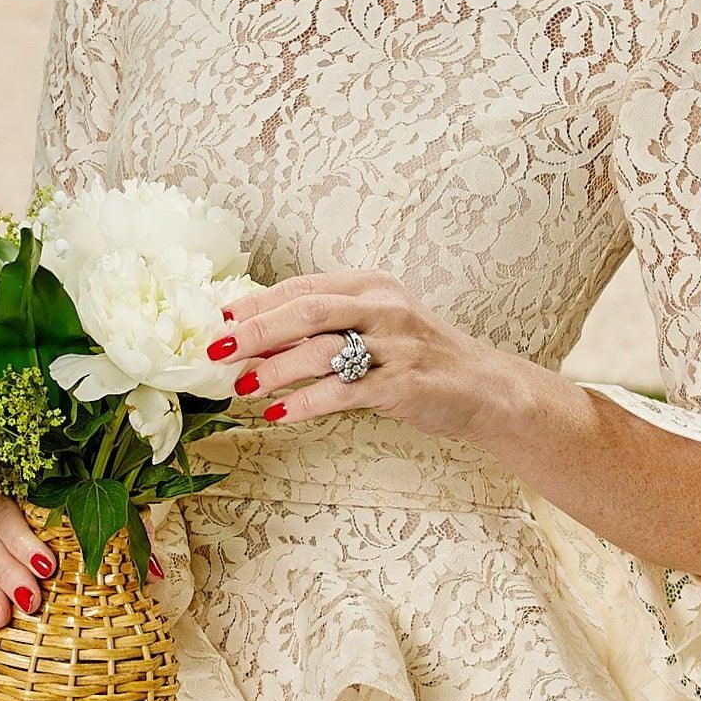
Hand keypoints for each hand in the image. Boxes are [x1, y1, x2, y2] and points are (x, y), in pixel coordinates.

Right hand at [0, 494, 161, 652]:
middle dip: (7, 575)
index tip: (46, 564)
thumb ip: (126, 525)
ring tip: (0, 623)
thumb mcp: (97, 495)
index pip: (4, 513)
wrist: (23, 478)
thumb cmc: (65, 489)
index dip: (21, 540)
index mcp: (4, 485)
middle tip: (30, 600)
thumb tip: (155, 571)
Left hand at [204, 270, 513, 442]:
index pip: (301, 288)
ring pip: (322, 352)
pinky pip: (345, 393)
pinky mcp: (404, 384)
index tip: (220, 319)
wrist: (484, 388)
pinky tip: (279, 415)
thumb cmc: (420, 357)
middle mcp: (383, 308)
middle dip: (255, 330)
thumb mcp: (377, 326)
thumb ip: (327, 326)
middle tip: (216, 350)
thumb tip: (258, 335)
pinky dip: (306, 404)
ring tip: (242, 387)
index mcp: (371, 285)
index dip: (257, 303)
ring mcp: (396, 345)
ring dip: (275, 371)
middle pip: (306, 311)